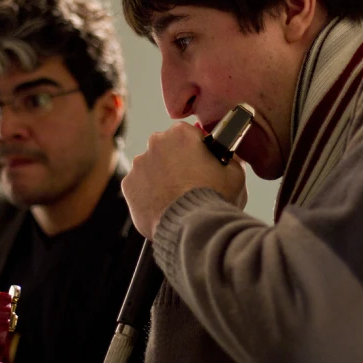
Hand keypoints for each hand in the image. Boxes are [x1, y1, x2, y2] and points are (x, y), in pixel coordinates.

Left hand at [122, 121, 247, 239]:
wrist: (193, 229)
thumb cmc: (214, 200)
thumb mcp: (235, 174)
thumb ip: (229, 159)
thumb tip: (228, 158)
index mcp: (182, 134)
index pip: (190, 134)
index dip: (199, 149)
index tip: (203, 162)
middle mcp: (156, 143)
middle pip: (168, 148)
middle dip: (178, 161)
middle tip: (192, 182)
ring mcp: (139, 165)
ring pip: (152, 167)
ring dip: (162, 177)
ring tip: (178, 198)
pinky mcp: (128, 186)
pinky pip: (140, 186)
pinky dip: (149, 194)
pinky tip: (165, 205)